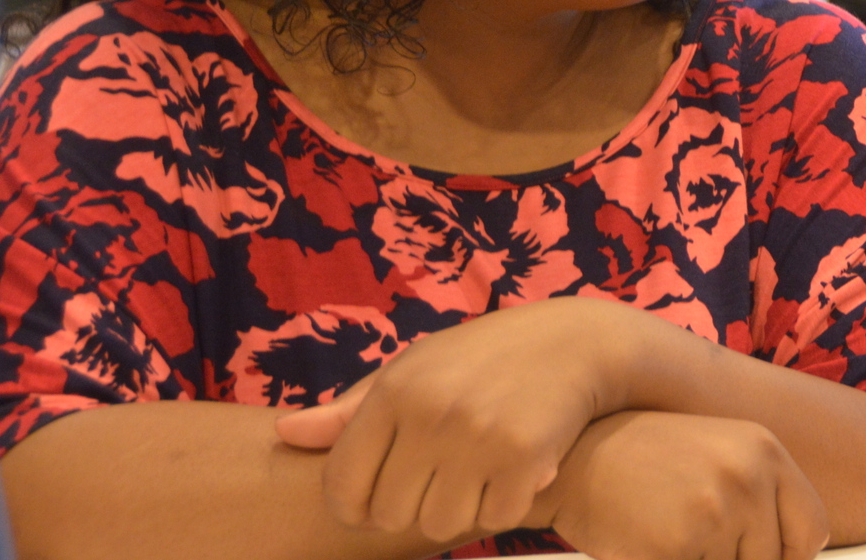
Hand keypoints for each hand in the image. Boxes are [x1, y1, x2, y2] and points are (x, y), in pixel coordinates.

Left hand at [275, 298, 650, 541]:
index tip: (378, 498)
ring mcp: (478, 435)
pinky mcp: (525, 455)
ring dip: (460, 510)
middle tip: (442, 480)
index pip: (342, 485)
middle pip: (391, 514)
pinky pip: (494, 518)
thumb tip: (287, 434)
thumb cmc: (484, 357)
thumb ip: (351, 410)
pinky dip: (504, 506)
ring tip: (479, 473)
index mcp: (395, 391)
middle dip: (413, 507)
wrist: (578, 342)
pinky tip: (514, 473)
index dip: (355, 506)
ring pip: (441, 524)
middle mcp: (431, 412)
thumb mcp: (415, 367)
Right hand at [541, 411, 828, 559]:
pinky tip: (652, 544)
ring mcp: (716, 511)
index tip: (759, 555)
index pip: (811, 532)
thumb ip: (759, 500)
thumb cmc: (646, 462)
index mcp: (764, 451)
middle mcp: (749, 476)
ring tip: (670, 534)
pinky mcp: (680, 545)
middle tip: (694, 535)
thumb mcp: (718, 457)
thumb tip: (796, 556)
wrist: (578, 457)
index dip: (787, 556)